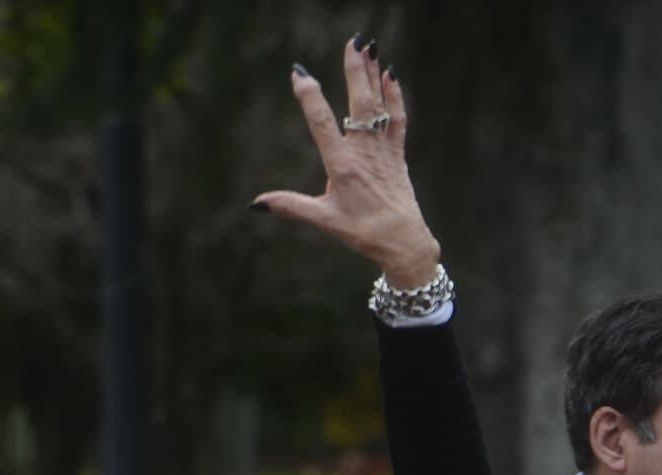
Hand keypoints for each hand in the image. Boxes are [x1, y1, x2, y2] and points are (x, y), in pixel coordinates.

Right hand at [258, 40, 439, 287]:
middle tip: (352, 42)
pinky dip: (394, 96)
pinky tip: (390, 75)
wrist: (405, 244)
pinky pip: (397, 119)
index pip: (322, 124)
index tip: (299, 74)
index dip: (310, 98)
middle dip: (354, 71)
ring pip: (377, 107)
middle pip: (358, 104)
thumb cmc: (363, 233)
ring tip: (369, 46)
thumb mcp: (325, 220)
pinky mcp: (397, 154)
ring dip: (372, 75)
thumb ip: (291, 206)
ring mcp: (383, 151)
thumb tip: (257, 203)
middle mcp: (364, 153)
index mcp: (342, 167)